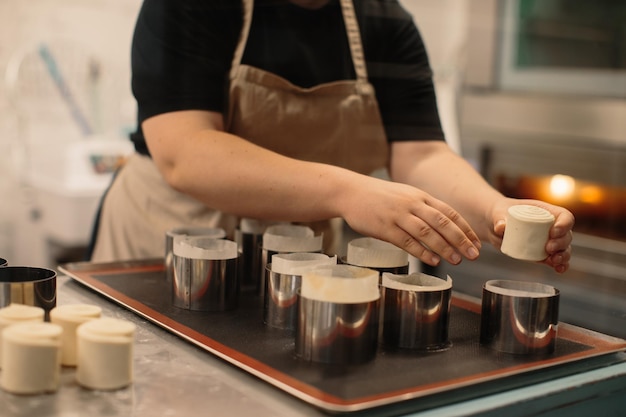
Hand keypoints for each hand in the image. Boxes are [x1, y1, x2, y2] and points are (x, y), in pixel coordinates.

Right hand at [340, 178, 480, 266]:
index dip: (465, 228)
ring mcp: (398, 215)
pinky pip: (406, 240)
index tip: (476, 242)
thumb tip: (442, 227)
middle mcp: (412, 204)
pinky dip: (421, 251)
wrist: (350, 192)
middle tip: (474, 254)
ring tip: (457, 260)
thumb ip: (422, 209)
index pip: (449, 212)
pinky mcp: (384, 227)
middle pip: (442, 222)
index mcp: (420, 196)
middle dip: (461, 239)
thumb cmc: (378, 197)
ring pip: (427, 232)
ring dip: (444, 247)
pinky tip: (432, 260)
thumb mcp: (404, 196)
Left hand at [492, 198, 574, 272]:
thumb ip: (499, 218)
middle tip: (549, 248)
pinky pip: (555, 260)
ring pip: (564, 248)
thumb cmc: (500, 213)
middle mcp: (551, 226)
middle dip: (561, 243)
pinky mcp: (541, 254)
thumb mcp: (498, 213)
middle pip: (566, 234)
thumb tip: (500, 227)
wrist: (494, 226)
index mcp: (545, 211)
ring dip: (563, 255)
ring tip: (554, 260)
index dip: (564, 224)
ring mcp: (548, 241)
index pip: (564, 216)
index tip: (554, 232)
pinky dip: (560, 265)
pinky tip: (558, 269)